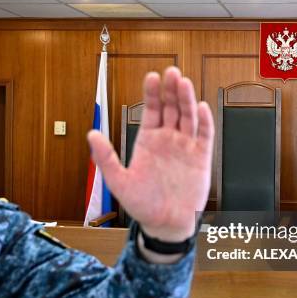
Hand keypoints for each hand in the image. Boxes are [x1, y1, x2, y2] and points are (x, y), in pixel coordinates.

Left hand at [87, 66, 213, 241]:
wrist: (165, 224)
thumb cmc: (142, 205)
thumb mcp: (118, 181)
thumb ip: (105, 157)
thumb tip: (91, 134)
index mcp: (148, 141)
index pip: (152, 110)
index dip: (152, 93)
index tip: (151, 77)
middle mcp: (168, 139)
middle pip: (171, 108)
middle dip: (171, 90)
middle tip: (170, 72)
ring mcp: (186, 147)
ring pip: (188, 117)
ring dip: (187, 99)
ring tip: (183, 82)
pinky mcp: (201, 158)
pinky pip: (205, 135)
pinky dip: (205, 121)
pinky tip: (202, 107)